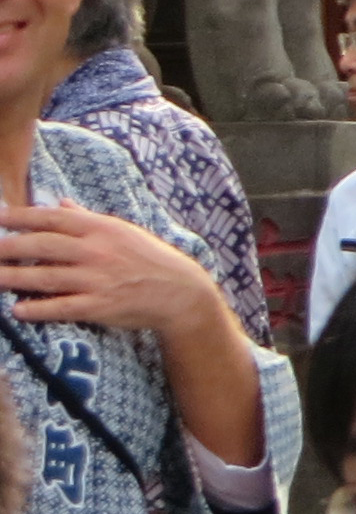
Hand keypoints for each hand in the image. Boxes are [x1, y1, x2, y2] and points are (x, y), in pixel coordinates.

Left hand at [0, 204, 228, 342]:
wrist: (181, 291)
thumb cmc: (149, 258)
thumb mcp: (122, 231)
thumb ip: (87, 218)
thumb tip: (59, 202)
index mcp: (102, 229)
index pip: (55, 219)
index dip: (23, 217)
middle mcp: (98, 252)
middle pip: (44, 247)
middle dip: (11, 247)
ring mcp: (98, 280)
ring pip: (47, 277)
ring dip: (14, 278)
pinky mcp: (100, 306)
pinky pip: (63, 307)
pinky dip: (39, 309)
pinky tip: (18, 310)